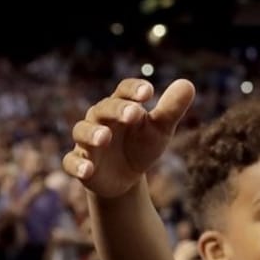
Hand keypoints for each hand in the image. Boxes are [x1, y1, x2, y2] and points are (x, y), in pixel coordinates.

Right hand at [64, 79, 194, 198]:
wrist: (126, 176)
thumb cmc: (142, 144)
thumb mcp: (160, 129)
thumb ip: (172, 109)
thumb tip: (188, 83)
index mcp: (122, 105)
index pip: (125, 90)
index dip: (134, 89)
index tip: (149, 92)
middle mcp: (100, 119)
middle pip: (104, 108)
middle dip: (117, 110)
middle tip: (134, 114)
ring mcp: (87, 141)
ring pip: (82, 131)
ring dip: (92, 134)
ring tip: (104, 137)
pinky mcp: (80, 163)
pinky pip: (71, 162)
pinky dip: (78, 165)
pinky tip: (88, 170)